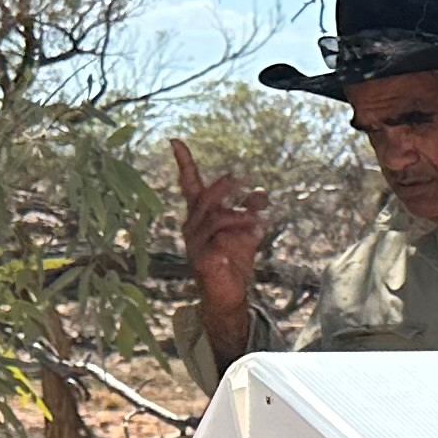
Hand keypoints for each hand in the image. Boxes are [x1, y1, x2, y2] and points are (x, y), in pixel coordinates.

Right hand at [172, 138, 263, 344]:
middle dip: (224, 187)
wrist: (229, 296)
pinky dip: (237, 240)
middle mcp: (192, 226)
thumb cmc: (234, 260)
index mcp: (199, 215)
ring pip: (215, 220)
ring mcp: (194, 245)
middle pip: (204, 199)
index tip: (175, 141)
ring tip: (262, 220)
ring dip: (241, 216)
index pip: (189, 185)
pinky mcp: (203, 262)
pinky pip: (218, 246)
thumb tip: (262, 191)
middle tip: (245, 181)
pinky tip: (256, 235)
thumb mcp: (246, 231)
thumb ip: (252, 210)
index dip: (183, 163)